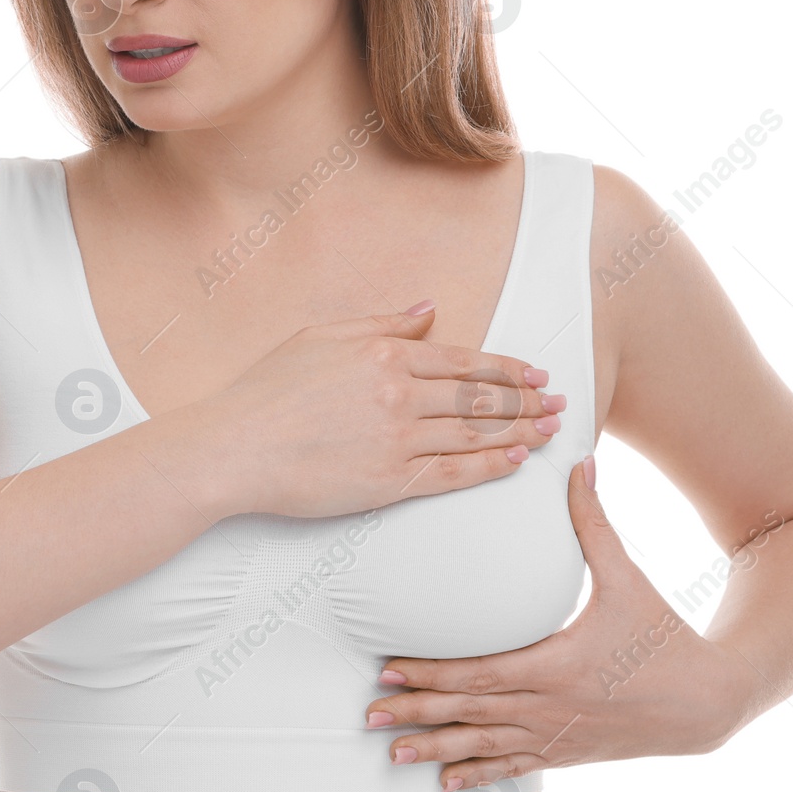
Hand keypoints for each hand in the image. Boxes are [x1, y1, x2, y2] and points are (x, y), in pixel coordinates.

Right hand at [203, 303, 565, 518]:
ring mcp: (397, 439)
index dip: (507, 368)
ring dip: (520, 430)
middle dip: (526, 399)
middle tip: (559, 402)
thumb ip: (380, 323)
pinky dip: (489, 467)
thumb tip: (429, 310)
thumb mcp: (320, 337)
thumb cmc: (267, 391)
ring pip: (475, 434)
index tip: (536, 372)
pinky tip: (514, 461)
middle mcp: (400, 393)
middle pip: (479, 397)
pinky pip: (453, 475)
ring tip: (550, 430)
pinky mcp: (389, 482)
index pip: (463, 360)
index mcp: (385, 354)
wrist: (233, 448)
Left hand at [364, 455, 755, 788]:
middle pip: (471, 714)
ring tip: (392, 753)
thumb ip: (594, 523)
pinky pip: (513, 768)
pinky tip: (447, 783)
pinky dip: (477, 775)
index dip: (433, 674)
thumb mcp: (628, 577)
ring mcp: (557, 737)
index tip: (390, 669)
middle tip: (368, 715)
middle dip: (417, 713)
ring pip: (485, 747)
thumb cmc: (664, 635)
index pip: (482, 673)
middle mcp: (551, 707)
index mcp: (559, 664)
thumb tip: (580, 464)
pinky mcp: (567, 753)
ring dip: (435, 750)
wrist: (708, 701)